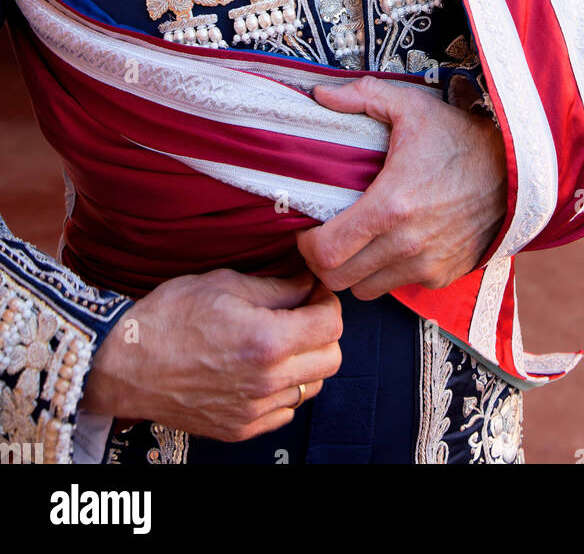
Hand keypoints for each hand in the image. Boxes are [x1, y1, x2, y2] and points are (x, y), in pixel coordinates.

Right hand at [82, 269, 341, 442]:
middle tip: (302, 314)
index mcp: (267, 341)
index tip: (314, 292)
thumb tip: (308, 282)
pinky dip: (283, 390)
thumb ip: (277, 286)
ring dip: (306, 361)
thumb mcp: (224, 284)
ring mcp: (254, 410)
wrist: (123, 364)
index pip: (332, 324)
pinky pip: (285, 411)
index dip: (327, 301)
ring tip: (279, 341)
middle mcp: (267, 382)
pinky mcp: (240, 429)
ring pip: (312, 387)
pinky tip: (261, 369)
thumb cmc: (168, 318)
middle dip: (324, 331)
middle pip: (332, 359)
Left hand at [295, 75, 507, 299]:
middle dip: (322, 261)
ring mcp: (427, 264)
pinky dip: (386, 273)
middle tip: (324, 237)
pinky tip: (390, 246)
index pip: (326, 252)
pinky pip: (399, 286)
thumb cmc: (459, 136)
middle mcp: (407, 244)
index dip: (307, 243)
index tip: (308, 227)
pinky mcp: (444, 274)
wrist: (515, 168)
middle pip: (338, 279)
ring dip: (353, 271)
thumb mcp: (410, 105)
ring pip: (365, 290)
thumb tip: (319, 95)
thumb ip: (361, 96)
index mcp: (390, 206)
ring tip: (354, 244)